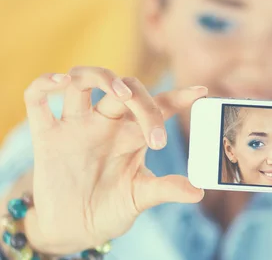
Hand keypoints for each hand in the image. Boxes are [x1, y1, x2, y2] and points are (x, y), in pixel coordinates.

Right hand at [23, 67, 205, 253]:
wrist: (75, 228)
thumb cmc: (112, 206)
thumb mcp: (141, 197)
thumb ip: (166, 189)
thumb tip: (199, 191)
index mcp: (133, 134)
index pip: (159, 105)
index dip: (180, 96)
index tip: (201, 93)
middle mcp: (107, 123)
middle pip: (125, 90)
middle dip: (143, 102)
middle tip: (156, 136)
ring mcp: (76, 126)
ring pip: (83, 80)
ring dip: (102, 77)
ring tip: (121, 94)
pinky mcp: (46, 137)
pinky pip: (37, 99)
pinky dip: (44, 84)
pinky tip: (59, 82)